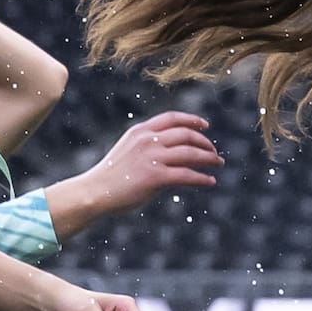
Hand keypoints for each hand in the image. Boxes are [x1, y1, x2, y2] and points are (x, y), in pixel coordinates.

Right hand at [78, 111, 222, 216]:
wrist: (94, 192)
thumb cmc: (112, 175)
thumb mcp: (131, 151)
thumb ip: (152, 147)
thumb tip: (180, 153)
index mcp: (140, 131)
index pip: (172, 118)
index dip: (192, 120)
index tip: (205, 125)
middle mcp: (148, 140)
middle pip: (186, 135)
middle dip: (204, 143)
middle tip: (214, 152)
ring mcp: (152, 158)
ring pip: (190, 153)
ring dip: (208, 158)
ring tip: (218, 164)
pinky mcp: (156, 177)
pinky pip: (187, 175)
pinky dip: (202, 178)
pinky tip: (210, 181)